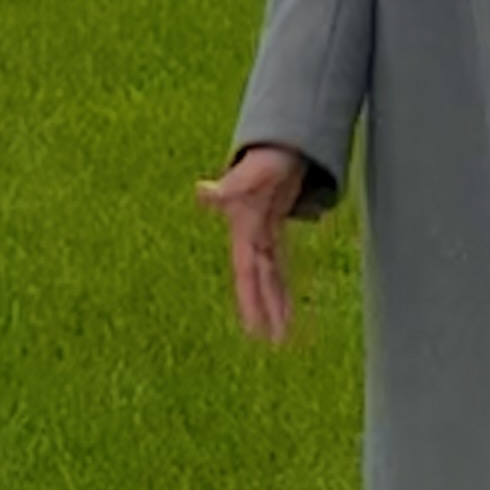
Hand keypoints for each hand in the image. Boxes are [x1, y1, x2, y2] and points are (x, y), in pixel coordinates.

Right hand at [198, 143, 309, 343]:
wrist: (277, 145)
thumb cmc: (265, 161)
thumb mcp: (250, 175)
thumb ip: (229, 187)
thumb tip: (202, 191)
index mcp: (245, 231)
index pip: (247, 272)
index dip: (250, 300)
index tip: (253, 328)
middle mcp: (251, 238)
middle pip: (257, 282)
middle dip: (262, 311)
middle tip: (271, 343)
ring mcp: (262, 236)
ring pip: (268, 279)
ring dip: (273, 305)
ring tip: (280, 337)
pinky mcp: (273, 232)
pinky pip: (277, 267)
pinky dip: (281, 287)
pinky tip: (287, 307)